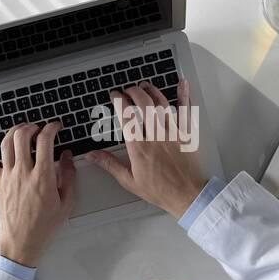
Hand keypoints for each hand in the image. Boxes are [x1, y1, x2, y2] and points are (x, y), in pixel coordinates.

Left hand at [0, 121, 77, 266]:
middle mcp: (23, 172)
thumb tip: (67, 157)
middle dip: (32, 126)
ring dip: (15, 130)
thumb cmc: (43, 225)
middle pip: (23, 136)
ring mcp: (7, 176)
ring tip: (22, 130)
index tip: (56, 127)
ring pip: (6, 143)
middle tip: (38, 128)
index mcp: (42, 176)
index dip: (51, 128)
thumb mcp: (67, 202)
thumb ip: (69, 176)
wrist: (22, 240)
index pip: (45, 140)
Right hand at [89, 80, 207, 219]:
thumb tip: (92, 155)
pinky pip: (186, 111)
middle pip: (144, 104)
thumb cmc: (160, 190)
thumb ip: (110, 164)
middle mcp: (156, 137)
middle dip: (134, 91)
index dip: (118, 101)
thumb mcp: (129, 180)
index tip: (114, 95)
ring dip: (152, 90)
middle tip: (128, 89)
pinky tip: (182, 83)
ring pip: (162, 104)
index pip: (126, 117)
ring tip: (144, 86)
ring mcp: (173, 133)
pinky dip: (184, 95)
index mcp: (139, 148)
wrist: (187, 196)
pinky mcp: (187, 134)